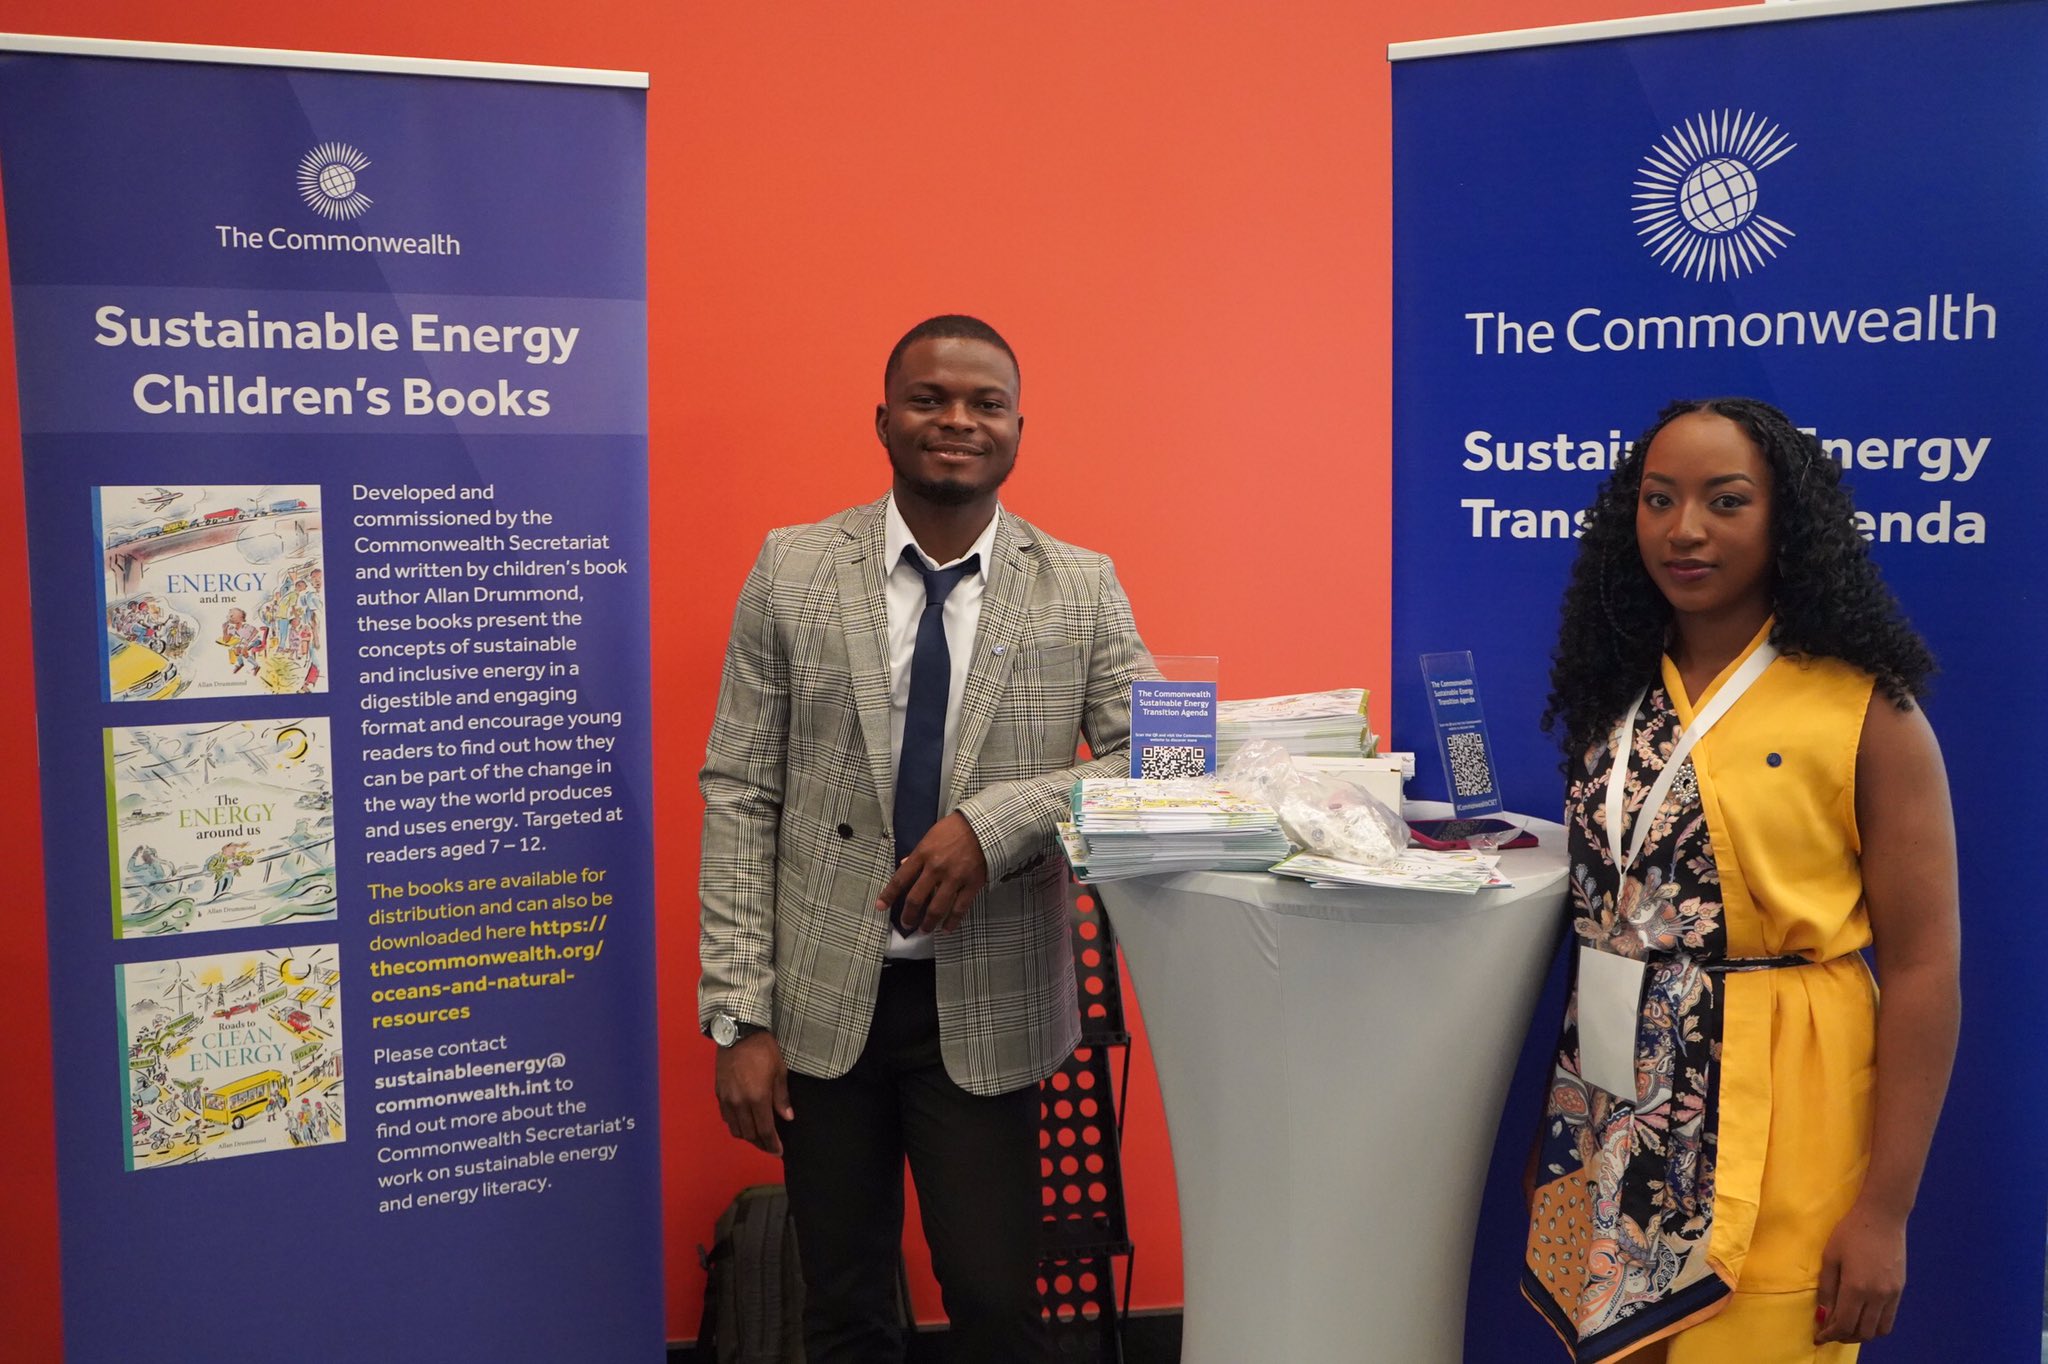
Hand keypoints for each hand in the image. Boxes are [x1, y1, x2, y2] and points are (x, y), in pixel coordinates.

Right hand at [713, 1031, 791, 1155]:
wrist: (738, 1033)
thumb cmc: (763, 1050)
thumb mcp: (779, 1072)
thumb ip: (782, 1098)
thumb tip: (787, 1117)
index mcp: (757, 1098)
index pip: (765, 1131)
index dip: (772, 1144)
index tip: (779, 1151)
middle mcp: (739, 1103)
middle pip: (749, 1134)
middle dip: (761, 1143)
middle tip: (770, 1145)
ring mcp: (727, 1099)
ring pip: (735, 1129)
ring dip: (747, 1136)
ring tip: (758, 1136)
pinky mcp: (719, 1093)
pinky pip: (726, 1117)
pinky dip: (735, 1124)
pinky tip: (744, 1121)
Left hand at [876, 812, 987, 934]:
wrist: (985, 826)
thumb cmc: (955, 828)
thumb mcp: (930, 836)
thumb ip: (917, 853)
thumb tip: (903, 864)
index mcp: (923, 854)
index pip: (900, 879)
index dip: (889, 895)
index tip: (880, 906)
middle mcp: (935, 868)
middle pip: (916, 898)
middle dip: (908, 915)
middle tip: (906, 924)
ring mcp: (954, 878)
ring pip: (937, 908)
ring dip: (928, 923)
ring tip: (924, 930)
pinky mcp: (972, 884)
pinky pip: (960, 908)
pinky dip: (952, 921)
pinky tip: (946, 929)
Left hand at [1816, 1202, 1907, 1342]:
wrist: (1882, 1216)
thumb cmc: (1850, 1232)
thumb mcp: (1830, 1256)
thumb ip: (1827, 1288)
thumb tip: (1823, 1314)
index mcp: (1857, 1288)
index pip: (1844, 1324)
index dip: (1830, 1334)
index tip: (1819, 1336)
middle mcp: (1878, 1296)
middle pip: (1863, 1332)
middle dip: (1844, 1337)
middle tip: (1831, 1332)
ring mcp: (1892, 1294)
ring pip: (1879, 1330)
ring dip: (1862, 1333)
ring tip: (1847, 1326)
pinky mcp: (1901, 1289)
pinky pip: (1890, 1318)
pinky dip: (1876, 1323)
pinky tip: (1863, 1315)